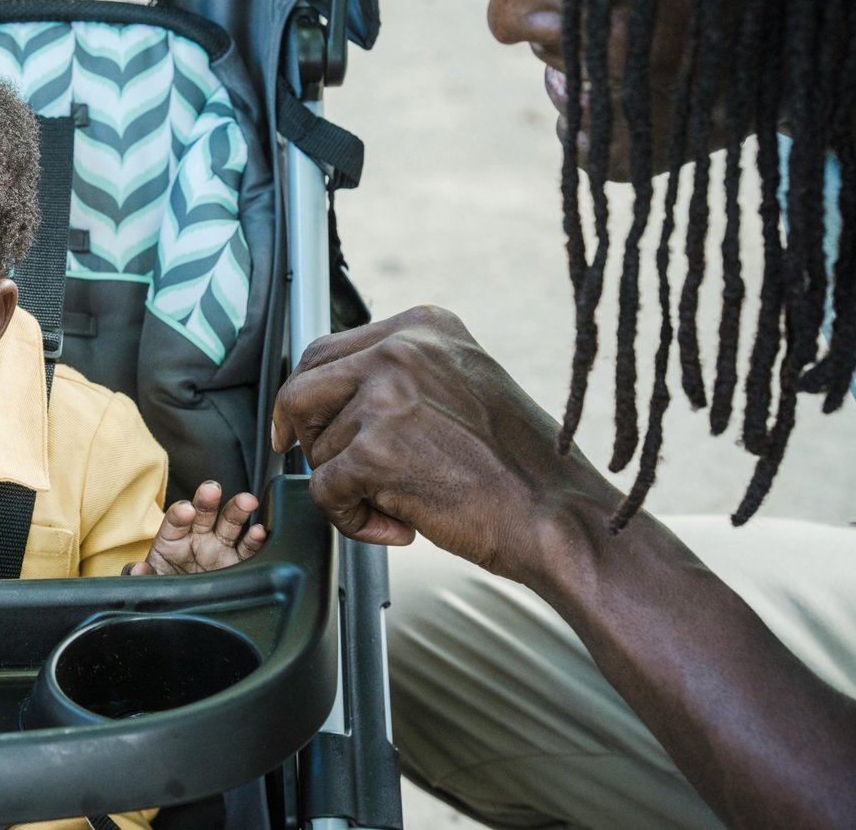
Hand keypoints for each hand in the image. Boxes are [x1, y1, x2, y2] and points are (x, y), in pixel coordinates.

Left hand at [127, 481, 265, 575]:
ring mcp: (220, 548)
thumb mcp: (151, 583)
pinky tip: (260, 531)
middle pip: (204, 513)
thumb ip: (141, 576)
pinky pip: (248, 548)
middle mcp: (198, 538)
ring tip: (247, 501)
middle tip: (211, 490)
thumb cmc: (167, 588)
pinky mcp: (239, 562)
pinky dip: (255, 540)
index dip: (180, 515)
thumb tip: (137, 569)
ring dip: (238, 510)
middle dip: (207, 500)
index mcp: (173, 540)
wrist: (187, 613)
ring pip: (230, 523)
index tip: (186, 510)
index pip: (175, 521)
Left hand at [270, 305, 617, 584]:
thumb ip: (402, 377)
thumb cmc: (516, 467)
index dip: (306, 399)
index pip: (324, 351)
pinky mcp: (375, 450)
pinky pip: (324, 492)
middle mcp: (402, 350)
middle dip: (305, 440)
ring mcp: (387, 397)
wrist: (558, 517)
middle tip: (334, 475)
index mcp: (423, 327)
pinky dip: (352, 522)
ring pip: (318, 449)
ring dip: (350, 490)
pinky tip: (399, 528)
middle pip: (302, 389)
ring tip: (406, 506)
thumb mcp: (461, 385)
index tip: (296, 430)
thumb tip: (330, 394)